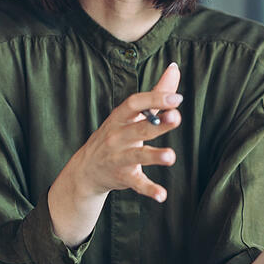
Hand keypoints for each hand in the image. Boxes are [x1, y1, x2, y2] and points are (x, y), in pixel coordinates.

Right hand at [71, 62, 182, 200]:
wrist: (86, 170)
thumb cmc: (116, 134)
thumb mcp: (131, 114)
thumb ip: (156, 93)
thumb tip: (175, 67)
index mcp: (121, 117)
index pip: (134, 103)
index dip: (154, 99)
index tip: (177, 98)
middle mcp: (117, 136)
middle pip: (139, 128)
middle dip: (157, 123)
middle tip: (177, 117)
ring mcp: (119, 158)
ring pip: (137, 156)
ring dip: (154, 156)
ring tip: (171, 157)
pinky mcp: (123, 177)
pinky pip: (137, 183)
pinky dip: (149, 189)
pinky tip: (163, 195)